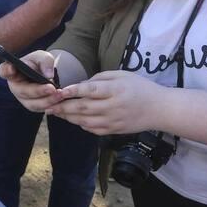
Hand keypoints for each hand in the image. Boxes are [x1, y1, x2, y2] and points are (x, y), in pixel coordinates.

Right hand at [0, 50, 61, 111]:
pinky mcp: (33, 105)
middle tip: (52, 88)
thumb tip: (48, 75)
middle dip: (38, 91)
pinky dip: (51, 105)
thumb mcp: (43, 57)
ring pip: (32, 103)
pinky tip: (60, 100)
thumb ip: (45, 61)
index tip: (12, 68)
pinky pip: (41, 108)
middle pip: (22, 91)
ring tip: (60, 94)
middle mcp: (15, 86)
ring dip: (47, 100)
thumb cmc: (40, 63)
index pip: (4, 71)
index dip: (6, 70)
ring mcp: (23, 98)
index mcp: (12, 71)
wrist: (47, 74)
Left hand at [46, 70, 163, 135]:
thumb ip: (100, 79)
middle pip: (83, 108)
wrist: (159, 109)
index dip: (73, 91)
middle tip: (48, 104)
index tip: (59, 91)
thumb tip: (81, 85)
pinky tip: (73, 119)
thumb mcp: (122, 75)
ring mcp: (112, 121)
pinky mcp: (113, 130)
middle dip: (63, 107)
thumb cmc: (140, 88)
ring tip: (55, 112)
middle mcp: (112, 107)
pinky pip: (92, 129)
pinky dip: (80, 125)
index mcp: (115, 90)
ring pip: (84, 121)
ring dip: (68, 117)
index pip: (90, 91)